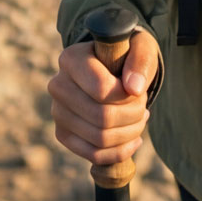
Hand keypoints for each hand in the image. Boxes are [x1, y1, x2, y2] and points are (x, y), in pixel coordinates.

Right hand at [48, 30, 161, 166]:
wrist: (111, 65)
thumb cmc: (126, 53)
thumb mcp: (140, 46)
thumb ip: (140, 60)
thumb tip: (134, 88)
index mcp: (71, 58)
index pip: (101, 89)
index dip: (126, 96)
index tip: (139, 91)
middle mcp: (58, 85)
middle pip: (102, 117)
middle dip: (132, 115)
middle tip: (143, 106)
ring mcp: (58, 112)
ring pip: (99, 138)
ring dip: (129, 133)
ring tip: (141, 118)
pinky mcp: (63, 134)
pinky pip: (93, 154)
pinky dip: (119, 151)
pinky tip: (134, 139)